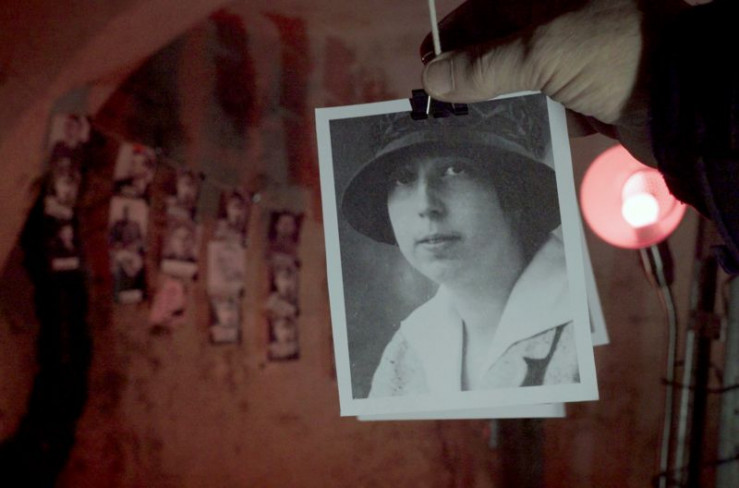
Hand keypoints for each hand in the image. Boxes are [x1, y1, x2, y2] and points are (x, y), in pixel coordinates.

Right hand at [421, 0, 686, 165]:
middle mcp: (557, 22)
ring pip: (516, 80)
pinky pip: (539, 105)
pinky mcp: (582, 94)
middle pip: (497, 46)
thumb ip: (484, 66)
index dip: (452, 36)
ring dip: (490, 101)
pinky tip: (496, 138)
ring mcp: (571, 60)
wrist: (683, 98)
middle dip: (466, 73)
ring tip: (459, 124)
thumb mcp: (542, 52)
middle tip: (438, 103)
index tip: (427, 66)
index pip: (484, 10)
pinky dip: (519, 119)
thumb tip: (431, 78)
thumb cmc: (614, 53)